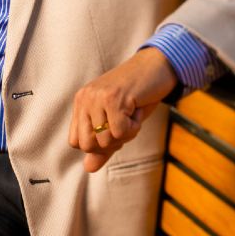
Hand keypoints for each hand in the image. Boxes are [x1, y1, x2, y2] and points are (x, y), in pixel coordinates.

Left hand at [68, 48, 176, 172]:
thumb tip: (88, 169)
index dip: (98, 145)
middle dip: (111, 143)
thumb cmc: (138, 96)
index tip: (115, 130)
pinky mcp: (113, 98)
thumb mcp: (118, 122)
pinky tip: (138, 109)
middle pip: (87, 145)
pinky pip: (121, 132)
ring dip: (126, 133)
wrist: (157, 66)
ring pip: (105, 140)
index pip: (76, 142)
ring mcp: (97, 97)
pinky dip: (135, 127)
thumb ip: (103, 146)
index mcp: (81, 103)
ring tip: (132, 112)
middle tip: (125, 123)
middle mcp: (85, 99)